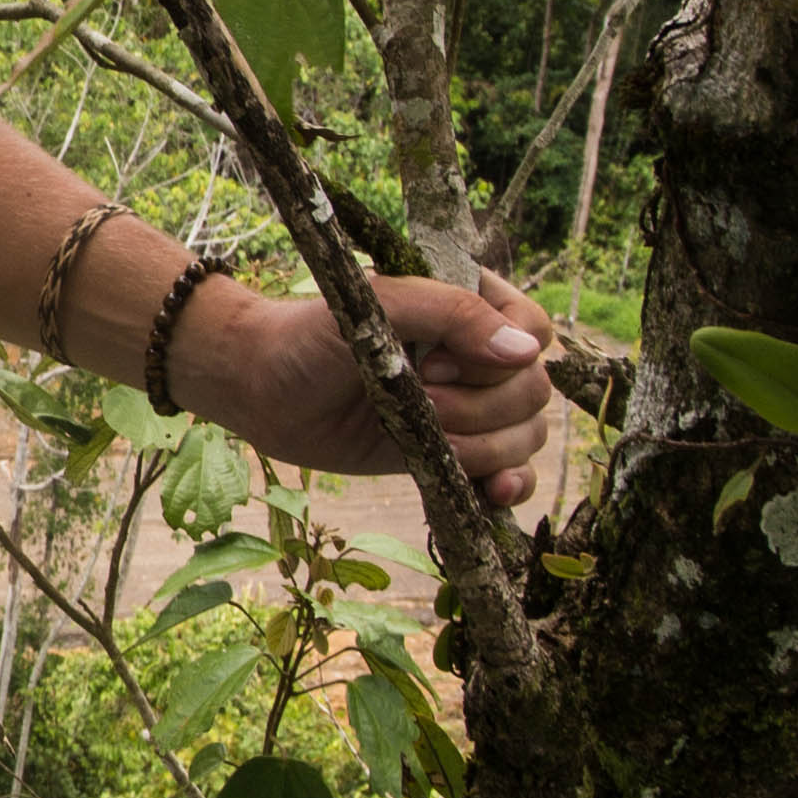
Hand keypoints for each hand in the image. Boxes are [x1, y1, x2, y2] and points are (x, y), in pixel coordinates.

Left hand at [187, 268, 557, 508]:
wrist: (264, 389)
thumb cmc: (312, 335)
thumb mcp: (378, 306)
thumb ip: (452, 313)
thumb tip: (526, 351)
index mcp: (471, 306)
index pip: (533, 329)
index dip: (496, 355)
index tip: (430, 362)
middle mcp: (477, 357)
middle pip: (533, 390)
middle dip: (483, 405)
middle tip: (421, 399)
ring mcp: (469, 407)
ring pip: (526, 434)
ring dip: (488, 445)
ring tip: (433, 438)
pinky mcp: (453, 452)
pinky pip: (511, 473)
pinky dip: (511, 484)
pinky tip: (494, 491)